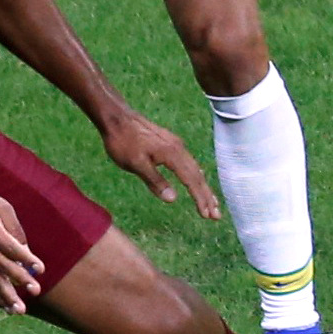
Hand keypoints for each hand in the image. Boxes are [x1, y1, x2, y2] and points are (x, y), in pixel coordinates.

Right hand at [0, 190, 44, 313]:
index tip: (40, 269)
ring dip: (7, 296)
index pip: (10, 247)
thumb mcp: (2, 207)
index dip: (26, 258)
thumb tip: (27, 250)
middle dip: (20, 279)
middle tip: (36, 290)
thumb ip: (16, 228)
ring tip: (20, 310)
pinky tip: (9, 309)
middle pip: (3, 266)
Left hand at [101, 112, 220, 219]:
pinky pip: (188, 162)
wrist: (116, 117)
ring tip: (212, 203)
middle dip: (208, 197)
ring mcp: (175, 144)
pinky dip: (195, 176)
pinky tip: (196, 181)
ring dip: (203, 188)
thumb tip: (173, 199)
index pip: (191, 181)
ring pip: (194, 169)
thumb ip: (154, 181)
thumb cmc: (123, 142)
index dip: (200, 199)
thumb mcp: (135, 164)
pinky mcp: (170, 143)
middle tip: (216, 216)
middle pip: (198, 176)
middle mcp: (178, 148)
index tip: (207, 215)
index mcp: (172, 154)